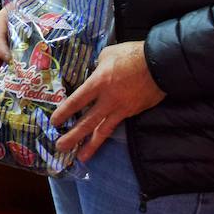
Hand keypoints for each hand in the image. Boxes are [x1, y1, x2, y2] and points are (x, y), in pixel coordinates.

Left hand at [51, 41, 166, 161]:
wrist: (160, 64)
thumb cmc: (132, 55)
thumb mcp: (107, 55)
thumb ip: (97, 68)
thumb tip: (94, 74)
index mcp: (98, 83)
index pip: (76, 101)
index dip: (64, 112)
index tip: (54, 122)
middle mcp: (107, 100)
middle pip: (87, 121)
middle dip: (73, 136)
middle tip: (60, 147)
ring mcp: (121, 109)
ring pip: (103, 130)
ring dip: (90, 145)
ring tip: (80, 157)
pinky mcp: (132, 112)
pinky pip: (116, 125)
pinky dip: (107, 135)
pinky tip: (100, 141)